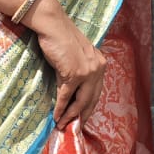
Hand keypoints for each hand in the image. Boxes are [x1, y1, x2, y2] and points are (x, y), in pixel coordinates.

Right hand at [25, 0, 105, 129]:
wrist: (54, 26)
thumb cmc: (62, 39)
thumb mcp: (76, 57)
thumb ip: (79, 72)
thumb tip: (71, 93)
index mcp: (100, 64)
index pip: (97, 92)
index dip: (89, 107)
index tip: (82, 118)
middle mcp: (97, 69)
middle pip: (91, 100)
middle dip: (82, 116)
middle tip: (74, 127)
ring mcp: (86, 72)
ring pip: (80, 101)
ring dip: (70, 115)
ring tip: (62, 125)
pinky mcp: (73, 74)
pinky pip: (66, 96)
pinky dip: (60, 108)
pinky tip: (56, 116)